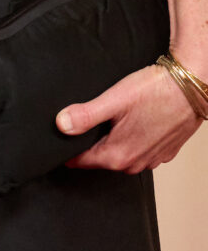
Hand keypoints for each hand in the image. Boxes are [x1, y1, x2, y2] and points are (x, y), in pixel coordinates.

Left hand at [56, 62, 200, 171]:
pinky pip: (139, 151)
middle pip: (100, 159)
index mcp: (118, 154)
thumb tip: (61, 125)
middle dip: (88, 145)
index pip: (80, 161)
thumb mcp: (114, 100)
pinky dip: (131, 140)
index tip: (57, 142)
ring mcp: (151, 159)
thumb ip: (86, 115)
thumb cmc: (155, 90)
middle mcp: (135, 163)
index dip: (66, 150)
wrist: (192, 87)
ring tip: (107, 121)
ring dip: (111, 142)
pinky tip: (131, 122)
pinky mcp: (164, 152)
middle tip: (80, 124)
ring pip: (120, 155)